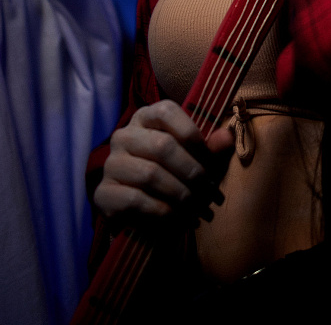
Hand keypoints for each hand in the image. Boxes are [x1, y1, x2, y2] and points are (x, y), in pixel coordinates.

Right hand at [94, 99, 233, 225]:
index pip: (167, 112)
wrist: (146, 216)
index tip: (210, 160)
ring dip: (180, 195)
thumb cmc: (177, 177)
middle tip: (209, 193)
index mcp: (146, 117)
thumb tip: (227, 136)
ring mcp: (111, 164)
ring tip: (197, 209)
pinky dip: (162, 212)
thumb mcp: (199, 161)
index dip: (192, 134)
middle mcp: (124, 135)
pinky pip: (135, 200)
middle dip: (192, 172)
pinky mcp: (103, 193)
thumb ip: (212, 148)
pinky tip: (176, 219)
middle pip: (162, 146)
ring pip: (150, 175)